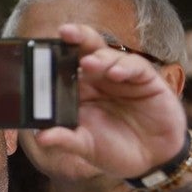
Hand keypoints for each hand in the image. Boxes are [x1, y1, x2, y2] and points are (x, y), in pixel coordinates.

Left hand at [31, 24, 186, 179]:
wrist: (152, 159)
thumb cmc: (114, 149)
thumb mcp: (86, 147)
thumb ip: (65, 140)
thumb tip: (40, 137)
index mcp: (79, 90)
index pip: (63, 66)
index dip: (54, 55)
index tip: (40, 48)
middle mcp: (98, 78)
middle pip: (85, 50)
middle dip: (76, 38)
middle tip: (65, 32)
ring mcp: (122, 76)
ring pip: (109, 55)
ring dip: (99, 57)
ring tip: (90, 63)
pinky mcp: (145, 79)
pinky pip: (135, 67)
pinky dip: (124, 68)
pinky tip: (116, 74)